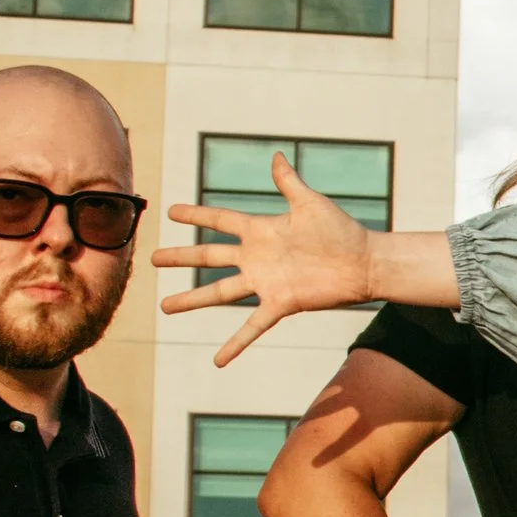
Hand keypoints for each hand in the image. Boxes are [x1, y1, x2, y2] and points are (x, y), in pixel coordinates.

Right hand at [155, 158, 371, 365]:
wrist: (363, 262)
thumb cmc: (340, 230)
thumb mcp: (310, 202)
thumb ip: (288, 182)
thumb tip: (276, 155)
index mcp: (261, 230)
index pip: (220, 220)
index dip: (196, 214)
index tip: (172, 211)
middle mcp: (256, 257)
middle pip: (209, 256)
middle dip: (181, 256)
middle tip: (152, 259)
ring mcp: (265, 282)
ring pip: (219, 292)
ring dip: (192, 299)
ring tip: (165, 307)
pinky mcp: (280, 303)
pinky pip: (252, 326)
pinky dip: (235, 344)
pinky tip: (218, 361)